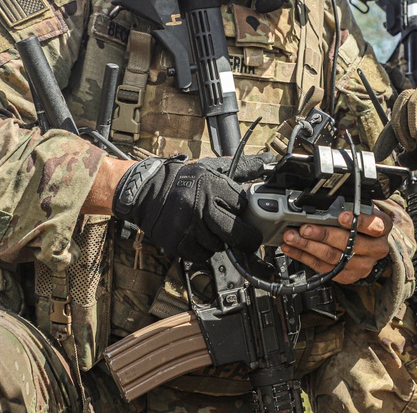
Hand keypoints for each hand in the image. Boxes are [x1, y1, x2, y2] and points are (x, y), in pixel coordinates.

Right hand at [112, 154, 270, 261]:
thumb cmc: (184, 180)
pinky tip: (198, 237)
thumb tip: (268, 161)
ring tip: (211, 229)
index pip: (243, 207)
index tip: (250, 218)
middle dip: (245, 239)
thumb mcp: (212, 168)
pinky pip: (200, 255)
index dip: (248, 214)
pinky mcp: (176, 242)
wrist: (147, 191)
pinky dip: (202, 250)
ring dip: (219, 242)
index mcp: (212, 185)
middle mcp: (200, 206)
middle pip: (235, 233)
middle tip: (248, 239)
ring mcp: (187, 227)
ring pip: (218, 246)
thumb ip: (243, 168)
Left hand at [280, 208, 392, 284]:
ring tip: (292, 237)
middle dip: (322, 234)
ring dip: (308, 247)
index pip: (374, 225)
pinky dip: (305, 258)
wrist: (374, 245)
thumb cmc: (366, 223)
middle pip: (348, 243)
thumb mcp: (365, 209)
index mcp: (382, 227)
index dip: (357, 221)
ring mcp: (363, 265)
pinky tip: (293, 249)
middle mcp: (375, 248)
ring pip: (333, 257)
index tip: (341, 216)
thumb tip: (324, 201)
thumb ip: (351, 206)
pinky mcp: (349, 276)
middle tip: (304, 228)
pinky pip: (324, 268)